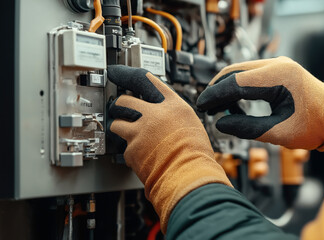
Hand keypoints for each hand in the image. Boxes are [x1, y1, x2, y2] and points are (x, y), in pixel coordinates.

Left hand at [107, 65, 231, 232]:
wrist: (189, 174)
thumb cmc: (195, 154)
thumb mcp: (191, 124)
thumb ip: (174, 115)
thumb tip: (164, 116)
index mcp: (173, 105)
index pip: (146, 81)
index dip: (128, 75)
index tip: (116, 73)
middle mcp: (155, 113)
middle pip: (125, 100)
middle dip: (120, 105)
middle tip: (120, 110)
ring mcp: (141, 130)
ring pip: (116, 122)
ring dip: (119, 128)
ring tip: (126, 134)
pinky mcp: (131, 148)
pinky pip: (123, 147)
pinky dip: (129, 151)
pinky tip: (140, 155)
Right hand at [197, 57, 323, 159]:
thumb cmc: (316, 127)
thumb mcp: (278, 133)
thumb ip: (246, 128)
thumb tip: (221, 123)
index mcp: (280, 77)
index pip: (236, 82)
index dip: (215, 94)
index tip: (202, 105)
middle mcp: (279, 65)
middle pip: (235, 71)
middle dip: (217, 89)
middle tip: (206, 107)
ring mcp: (279, 65)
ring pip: (241, 71)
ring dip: (226, 87)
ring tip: (218, 107)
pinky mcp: (279, 70)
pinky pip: (251, 74)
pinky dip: (238, 86)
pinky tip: (234, 102)